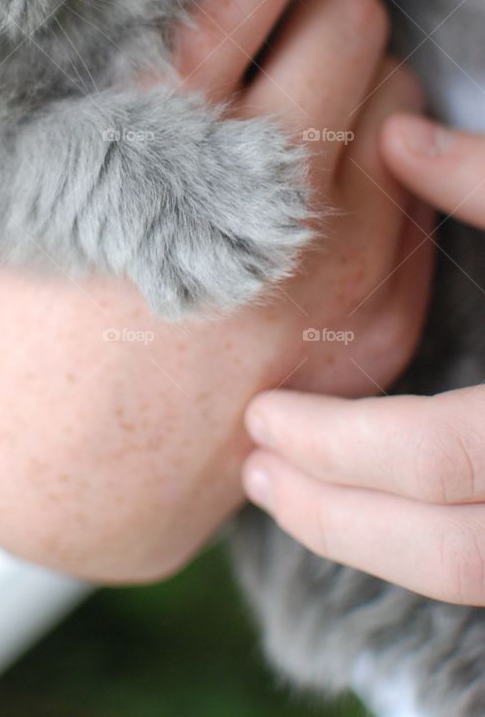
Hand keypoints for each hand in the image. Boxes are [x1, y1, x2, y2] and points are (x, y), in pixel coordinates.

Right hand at [0, 0, 432, 582]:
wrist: (74, 478)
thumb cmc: (24, 329)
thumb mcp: (1, 180)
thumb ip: (55, 73)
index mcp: (142, 130)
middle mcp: (247, 181)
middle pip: (344, 9)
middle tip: (275, 6)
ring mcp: (324, 249)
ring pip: (398, 84)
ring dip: (352, 69)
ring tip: (291, 98)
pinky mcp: (371, 304)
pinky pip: (417, 174)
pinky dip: (380, 152)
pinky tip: (314, 177)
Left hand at [242, 115, 484, 603]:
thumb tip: (393, 139)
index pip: (445, 454)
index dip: (341, 445)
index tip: (262, 413)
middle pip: (456, 551)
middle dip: (337, 517)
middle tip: (255, 472)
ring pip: (481, 579)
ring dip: (373, 544)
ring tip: (288, 496)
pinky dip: (431, 548)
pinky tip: (377, 509)